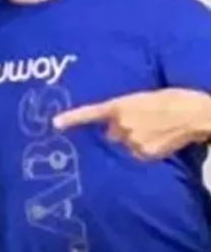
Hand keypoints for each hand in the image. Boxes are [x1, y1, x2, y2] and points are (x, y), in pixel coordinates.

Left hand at [53, 88, 210, 159]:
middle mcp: (121, 124)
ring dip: (135, 139)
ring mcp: (132, 140)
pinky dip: (146, 149)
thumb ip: (125, 109)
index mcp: (120, 105)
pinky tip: (161, 140)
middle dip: (120, 129)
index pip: (91, 112)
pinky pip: (138, 153)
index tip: (55, 123)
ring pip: (126, 144)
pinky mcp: (144, 153)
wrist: (197, 114)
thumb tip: (115, 122)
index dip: (72, 118)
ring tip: (157, 130)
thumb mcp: (145, 97)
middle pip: (111, 133)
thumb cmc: (175, 99)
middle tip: (142, 122)